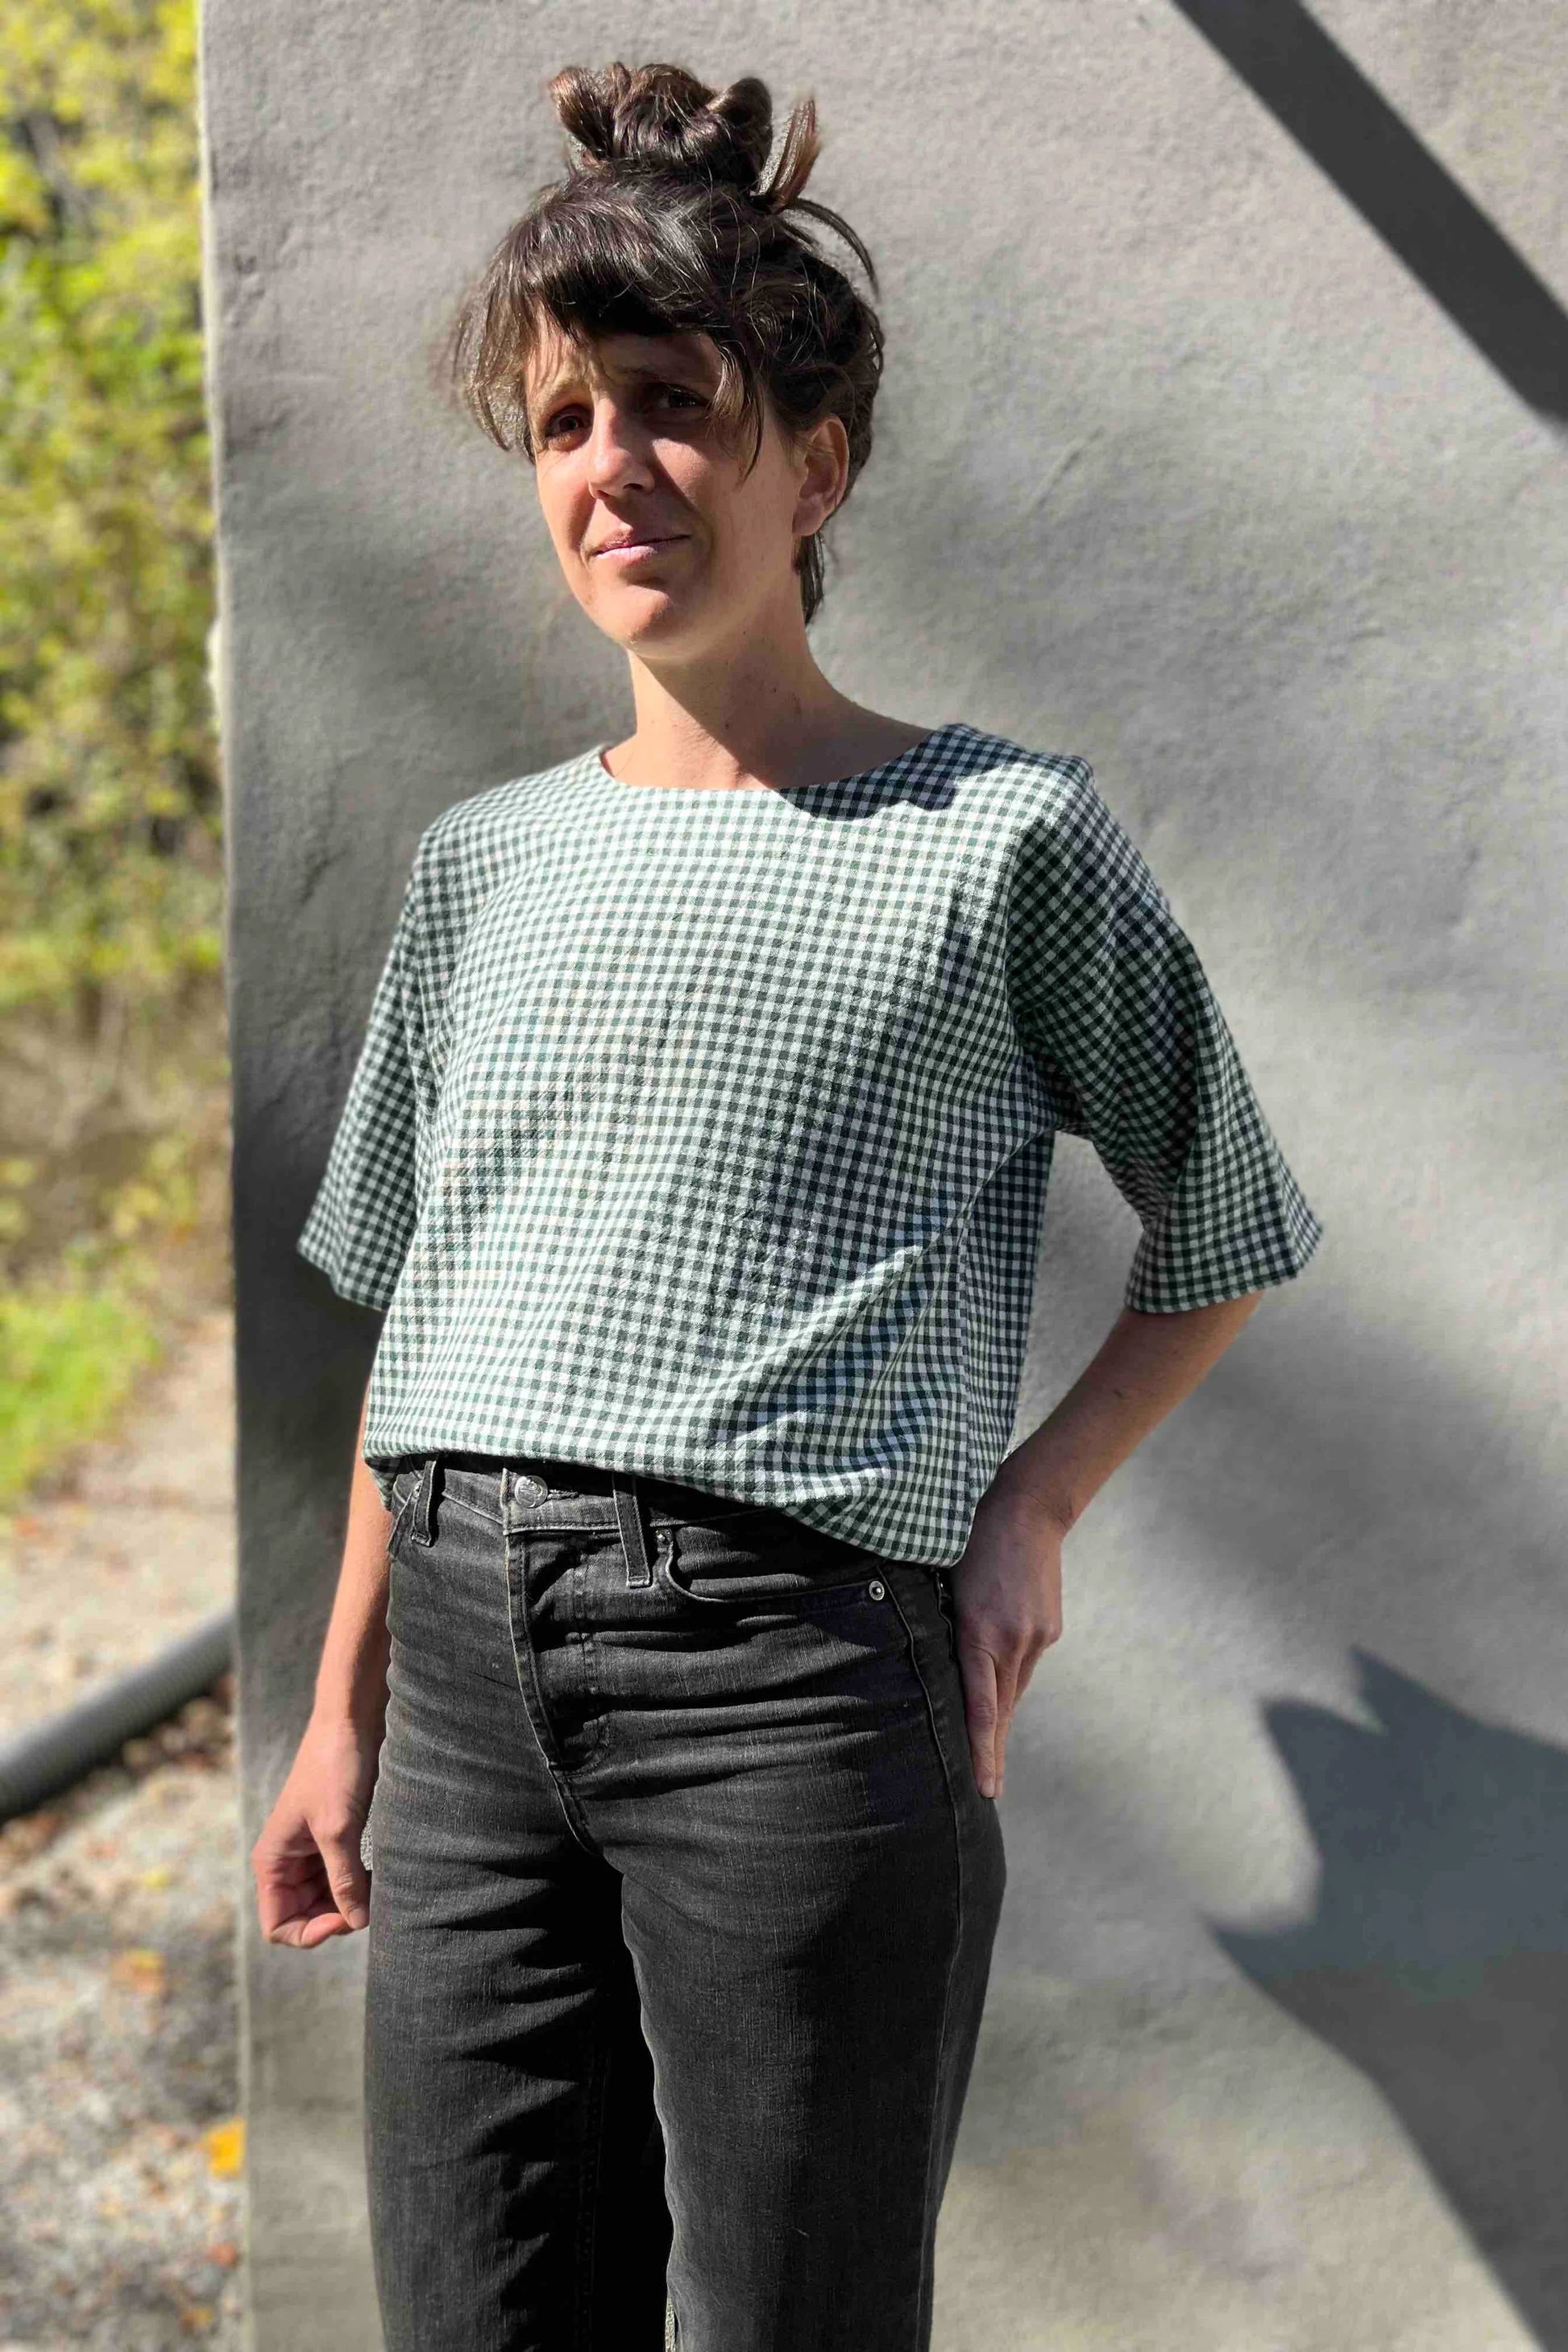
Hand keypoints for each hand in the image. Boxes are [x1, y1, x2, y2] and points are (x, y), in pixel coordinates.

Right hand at [251, 1714, 379, 1949]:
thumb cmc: (334, 1768)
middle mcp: (286, 1861)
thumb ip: (345, 1879)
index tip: (345, 1917)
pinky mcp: (334, 1839)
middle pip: (304, 1916)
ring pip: (327, 1899)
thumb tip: (357, 1923)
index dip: (310, 1933)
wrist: (350, 1721)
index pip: (278, 1925)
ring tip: (379, 1888)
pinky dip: (360, 1883)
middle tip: (370, 1905)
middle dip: (335, 1918)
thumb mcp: (339, 1828)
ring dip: (351, 1901)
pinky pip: (343, 1877)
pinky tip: (381, 1875)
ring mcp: (310, 1851)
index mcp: (272, 1861)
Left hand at [949, 1488, 1065, 1798]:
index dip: (981, 1750)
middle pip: (1001, 1710)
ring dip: (997, 1713)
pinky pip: (1023, 1664)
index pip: (981, 1707)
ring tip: (986, 1747)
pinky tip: (997, 1676)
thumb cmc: (970, 1540)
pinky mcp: (1049, 1629)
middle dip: (992, 1751)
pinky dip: (1008, 1675)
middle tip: (987, 1791)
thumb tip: (936, 1670)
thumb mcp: (946, 1585)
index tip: (986, 1788)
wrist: (1028, 1508)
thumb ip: (946, 1631)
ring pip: (1013, 1687)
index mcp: (981, 1632)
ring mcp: (1036, 1637)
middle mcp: (1014, 1641)